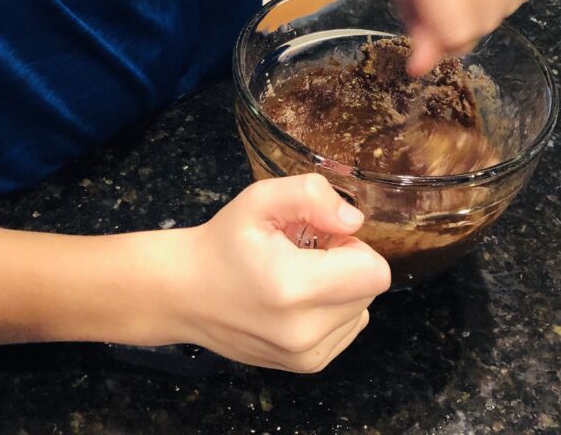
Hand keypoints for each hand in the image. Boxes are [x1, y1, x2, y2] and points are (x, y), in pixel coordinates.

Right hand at [174, 174, 389, 371]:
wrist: (185, 292)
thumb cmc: (223, 242)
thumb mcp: (260, 199)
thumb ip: (311, 196)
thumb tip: (354, 221)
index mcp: (296, 288)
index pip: (375, 273)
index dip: (352, 246)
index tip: (319, 238)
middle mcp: (306, 332)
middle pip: (369, 290)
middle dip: (345, 264)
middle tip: (303, 252)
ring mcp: (306, 356)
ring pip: (361, 310)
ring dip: (339, 288)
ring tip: (296, 275)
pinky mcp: (306, 365)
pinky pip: (346, 328)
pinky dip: (330, 309)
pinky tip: (294, 298)